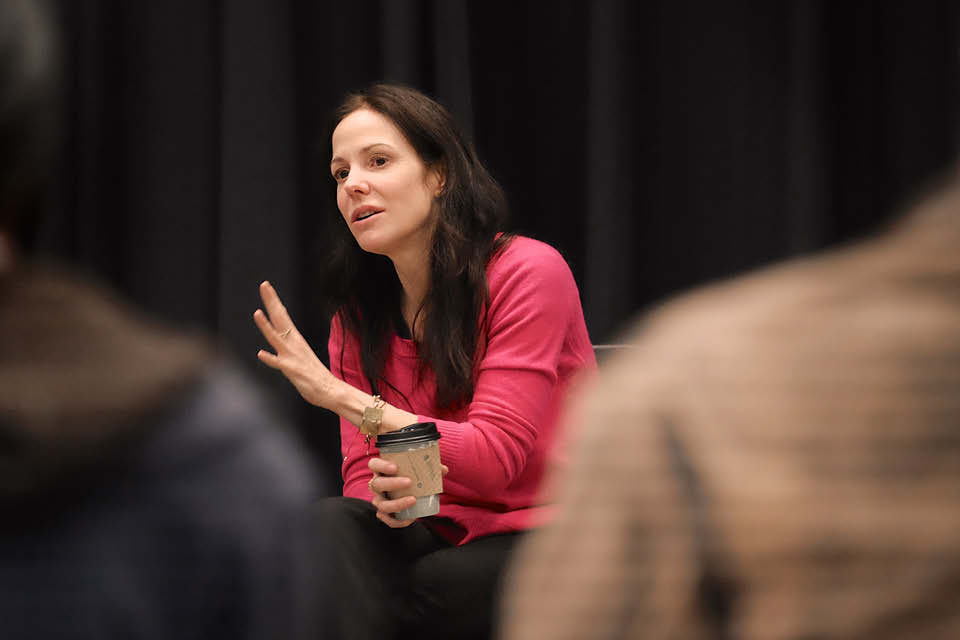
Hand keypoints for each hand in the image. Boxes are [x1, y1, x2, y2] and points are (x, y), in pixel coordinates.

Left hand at [254, 281, 338, 408]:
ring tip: (257, 313)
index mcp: (295, 339)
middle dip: (271, 301)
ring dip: (266, 326)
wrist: (331, 390)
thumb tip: (270, 347)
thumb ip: (284, 351)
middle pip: (279, 319)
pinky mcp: (292, 370)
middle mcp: (293, 344)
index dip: (273, 300)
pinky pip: (279, 364)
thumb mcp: (299, 357)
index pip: (282, 315)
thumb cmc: (314, 376)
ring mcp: (292, 356)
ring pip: (276, 338)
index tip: (266, 286)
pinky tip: (261, 353)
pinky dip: (270, 358)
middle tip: (264, 285)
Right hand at [368, 457, 449, 527]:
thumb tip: (443, 470)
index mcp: (382, 471)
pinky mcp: (384, 514)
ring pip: (381, 504)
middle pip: (377, 484)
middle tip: (409, 482)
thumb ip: (430, 469)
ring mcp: (379, 500)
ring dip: (397, 503)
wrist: (409, 495)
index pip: (374, 464)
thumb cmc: (411, 478)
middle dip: (392, 483)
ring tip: (413, 500)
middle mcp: (377, 485)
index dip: (382, 465)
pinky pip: (388, 520)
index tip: (395, 467)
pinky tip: (412, 518)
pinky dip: (399, 521)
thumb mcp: (419, 471)